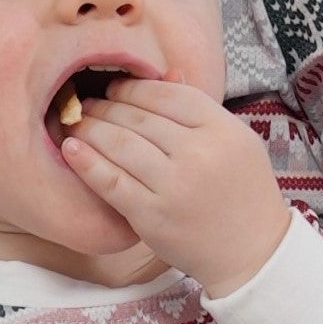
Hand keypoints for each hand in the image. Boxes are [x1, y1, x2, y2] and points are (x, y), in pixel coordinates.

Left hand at [61, 78, 292, 297]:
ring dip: (90, 128)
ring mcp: (174, 185)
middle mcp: (199, 154)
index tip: (115, 89)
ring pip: (120, 144)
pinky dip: (86, 162)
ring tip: (77, 123)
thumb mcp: (235, 142)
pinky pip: (110, 181)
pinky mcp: (151, 215)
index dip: (135, 88)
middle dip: (106, 106)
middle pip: (138, 118)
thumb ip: (200, 110)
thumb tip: (166, 73)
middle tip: (86, 103)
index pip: (168, 94)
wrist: (252, 251)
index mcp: (223, 130)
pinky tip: (70, 149)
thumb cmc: (241, 192)